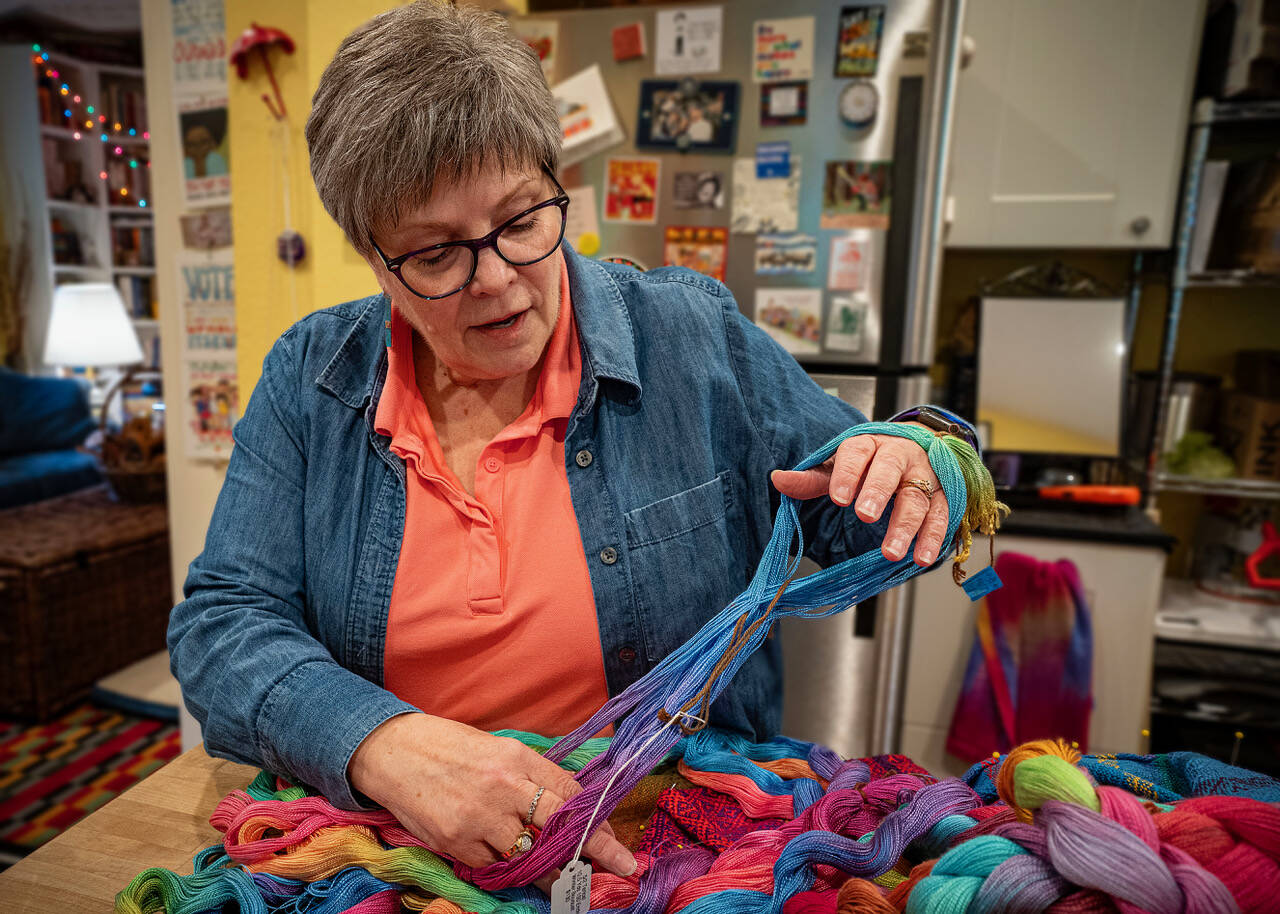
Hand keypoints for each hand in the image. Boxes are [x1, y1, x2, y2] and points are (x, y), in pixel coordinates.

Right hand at [348, 713, 635, 890]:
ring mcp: (478, 818)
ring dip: (550, 871)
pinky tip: (510, 864)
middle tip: (620, 868)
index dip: (597, 823)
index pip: (569, 794)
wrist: (393, 752)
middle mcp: (502, 787)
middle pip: (558, 827)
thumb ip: (532, 775)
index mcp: (517, 759)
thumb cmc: (449, 747)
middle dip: (593, 851)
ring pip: (529, 856)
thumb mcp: (498, 749)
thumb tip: (570, 802)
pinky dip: (505, 867)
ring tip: (566, 881)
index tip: (617, 844)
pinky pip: (494, 865)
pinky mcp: (456, 842)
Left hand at [770, 423, 947, 566]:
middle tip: (866, 515)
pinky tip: (920, 557)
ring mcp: (923, 475)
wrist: (916, 449)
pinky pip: (940, 515)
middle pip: (890, 469)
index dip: (848, 474)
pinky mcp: (942, 495)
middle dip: (878, 492)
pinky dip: (932, 537)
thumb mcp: (838, 466)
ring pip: (917, 497)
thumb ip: (811, 478)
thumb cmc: (870, 462)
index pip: (857, 452)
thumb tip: (778, 478)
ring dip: (905, 526)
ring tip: (891, 552)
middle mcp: (898, 456)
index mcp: (869, 445)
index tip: (839, 497)